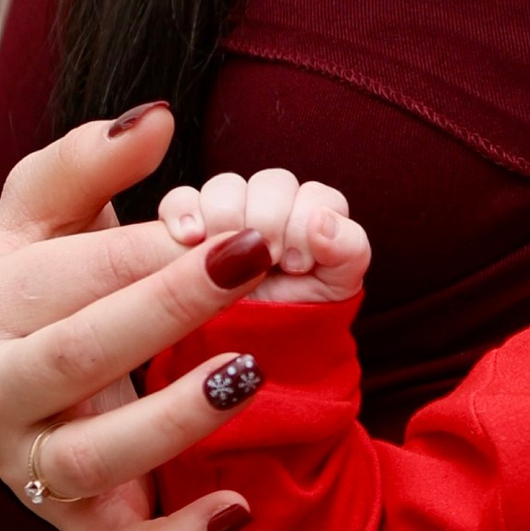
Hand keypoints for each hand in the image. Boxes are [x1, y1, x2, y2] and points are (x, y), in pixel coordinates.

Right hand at [0, 104, 281, 530]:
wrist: (18, 389)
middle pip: (79, 358)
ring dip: (173, 421)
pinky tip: (240, 508)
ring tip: (251, 372)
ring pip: (92, 462)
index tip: (241, 228)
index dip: (160, 252)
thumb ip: (87, 161)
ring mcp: (28, 473)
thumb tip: (154, 119)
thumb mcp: (46, 215)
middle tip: (257, 264)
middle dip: (170, 309)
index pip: (75, 278)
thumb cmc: (44, 284)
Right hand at [157, 167, 370, 305]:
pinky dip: (183, 212)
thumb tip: (323, 219)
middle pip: (272, 183)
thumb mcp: (335, 288)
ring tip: (229, 259)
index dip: (306, 223)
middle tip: (268, 260)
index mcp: (312, 216)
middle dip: (271, 220)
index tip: (297, 262)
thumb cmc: (298, 313)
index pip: (315, 194)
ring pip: (227, 186)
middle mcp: (273, 208)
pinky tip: (191, 237)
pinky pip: (181, 200)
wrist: (252, 347)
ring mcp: (231, 216)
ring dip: (228, 215)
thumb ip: (348, 249)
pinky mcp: (191, 227)